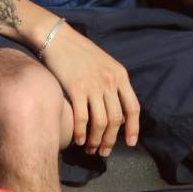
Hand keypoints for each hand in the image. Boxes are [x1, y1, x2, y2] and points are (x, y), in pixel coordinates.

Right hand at [39, 22, 140, 157]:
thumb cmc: (81, 52)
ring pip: (101, 123)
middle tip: (104, 152)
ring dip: (97, 140)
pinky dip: (81, 133)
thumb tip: (119, 114)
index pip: (133, 107)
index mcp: (121, 75)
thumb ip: (115, 86)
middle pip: (116, 120)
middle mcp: (110, 82)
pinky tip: (78, 140)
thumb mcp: (106, 65)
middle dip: (111, 140)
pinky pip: (82, 118)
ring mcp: (93, 86)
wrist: (59, 39)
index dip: (133, 128)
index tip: (130, 143)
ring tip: (91, 149)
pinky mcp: (75, 89)